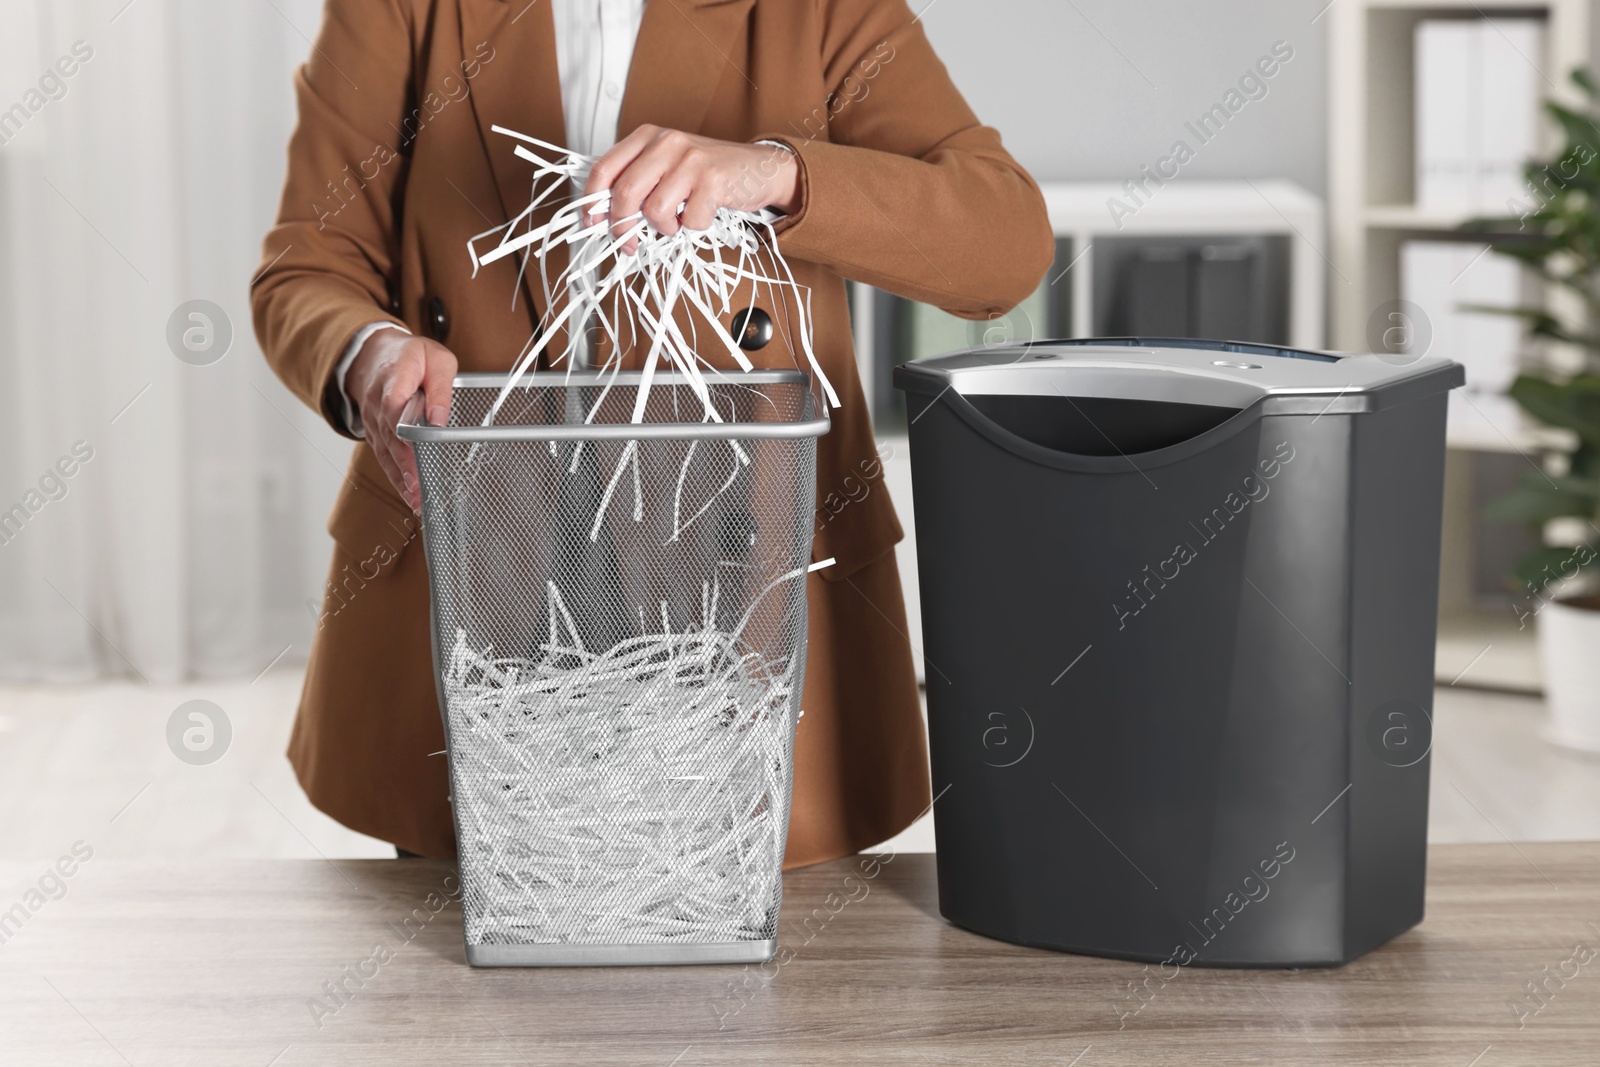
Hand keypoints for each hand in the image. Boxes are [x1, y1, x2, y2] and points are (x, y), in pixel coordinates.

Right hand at [346, 329, 456, 513]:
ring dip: (401, 479)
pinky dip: (396, 477)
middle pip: (391, 438)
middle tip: (421, 491)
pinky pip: (384, 456)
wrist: (374, 354)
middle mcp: (377, 403)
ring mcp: (373, 420)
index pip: (394, 406)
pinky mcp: (375, 433)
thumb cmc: (411, 356)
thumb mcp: (437, 360)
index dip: (403, 430)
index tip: (416, 451)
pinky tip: (409, 495)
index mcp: (394, 379)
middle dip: (406, 466)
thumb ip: (440, 389)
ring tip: (417, 501)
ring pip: (385, 452)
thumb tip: (439, 418)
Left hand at [584, 126, 799, 253]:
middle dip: (623, 226)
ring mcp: (691, 159)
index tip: (592, 224)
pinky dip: (694, 227)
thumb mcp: (666, 166)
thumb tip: (603, 216)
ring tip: (678, 221)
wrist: (759, 168)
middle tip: (630, 242)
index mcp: (648, 137)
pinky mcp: (713, 179)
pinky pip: (689, 220)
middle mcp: (667, 142)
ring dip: (665, 228)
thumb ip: (637, 182)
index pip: (605, 168)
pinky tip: (703, 213)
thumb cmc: (708, 174)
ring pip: (655, 211)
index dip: (591, 201)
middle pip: (625, 193)